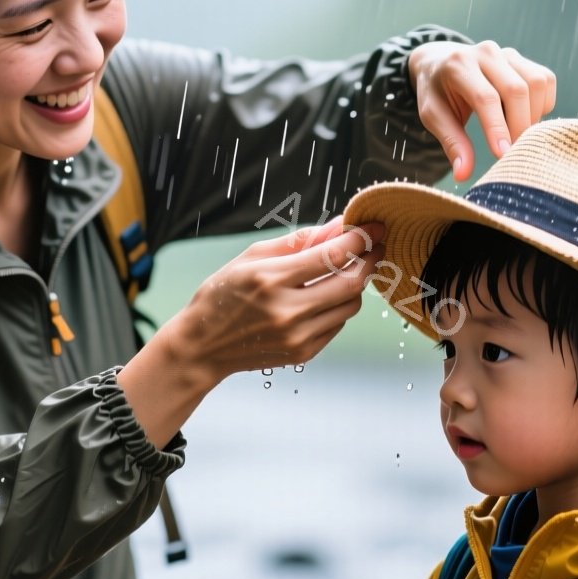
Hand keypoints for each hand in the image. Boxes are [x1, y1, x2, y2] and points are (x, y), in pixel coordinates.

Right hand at [174, 217, 383, 381]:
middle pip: (351, 282)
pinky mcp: (303, 353)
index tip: (375, 228)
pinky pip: (338, 324)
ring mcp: (297, 336)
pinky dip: (337, 306)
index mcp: (271, 279)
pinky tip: (322, 297)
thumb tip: (339, 225)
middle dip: (369, 261)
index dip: (360, 239)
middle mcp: (287, 310)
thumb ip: (300, 241)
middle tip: (374, 247)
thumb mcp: (253, 256)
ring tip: (344, 271)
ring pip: (350, 305)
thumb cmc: (223, 293)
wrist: (202, 345)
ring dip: (354, 284)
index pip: (332, 255)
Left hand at [409, 39, 556, 181]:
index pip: (485, 98)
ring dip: (533, 115)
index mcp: (458, 65)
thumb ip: (451, 143)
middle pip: (516, 90)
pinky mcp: (523, 59)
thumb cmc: (438, 93)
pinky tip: (524, 116)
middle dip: (519, 126)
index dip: (497, 128)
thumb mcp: (434, 117)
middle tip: (513, 153)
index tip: (504, 155)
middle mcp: (486, 53)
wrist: (442, 62)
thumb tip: (463, 174)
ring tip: (517, 134)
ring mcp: (508, 53)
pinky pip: (545, 81)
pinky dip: (542, 104)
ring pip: (536, 83)